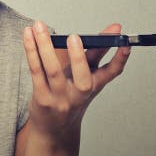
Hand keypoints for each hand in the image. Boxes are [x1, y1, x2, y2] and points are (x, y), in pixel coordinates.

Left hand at [22, 20, 130, 143]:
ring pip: (52, 70)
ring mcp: (59, 98)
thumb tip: (113, 29)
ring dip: (44, 45)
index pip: (112, 72)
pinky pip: (36, 71)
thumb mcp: (87, 78)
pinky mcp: (41, 98)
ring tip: (39, 26)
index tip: (126, 43)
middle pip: (82, 79)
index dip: (120, 59)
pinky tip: (28, 35)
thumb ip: (96, 52)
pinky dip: (31, 51)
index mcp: (93, 86)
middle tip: (74, 37)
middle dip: (78, 58)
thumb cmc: (70, 96)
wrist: (53, 130)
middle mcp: (79, 95)